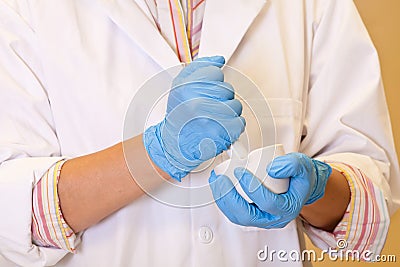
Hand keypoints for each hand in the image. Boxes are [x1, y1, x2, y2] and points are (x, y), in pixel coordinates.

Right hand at [144, 56, 245, 180]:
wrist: (174, 145)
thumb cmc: (178, 115)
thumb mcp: (180, 86)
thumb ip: (199, 68)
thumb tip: (220, 60)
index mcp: (186, 88)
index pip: (215, 73)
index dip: (212, 83)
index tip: (205, 92)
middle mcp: (197, 103)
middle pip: (227, 89)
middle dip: (221, 98)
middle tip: (208, 108)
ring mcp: (210, 120)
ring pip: (235, 105)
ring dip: (228, 112)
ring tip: (214, 118)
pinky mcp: (220, 135)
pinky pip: (239, 122)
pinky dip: (234, 126)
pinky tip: (221, 127)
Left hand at [209, 153, 331, 227]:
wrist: (300, 184)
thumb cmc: (300, 176)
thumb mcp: (302, 165)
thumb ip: (292, 164)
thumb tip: (271, 169)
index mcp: (288, 208)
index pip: (268, 202)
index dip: (252, 188)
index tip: (240, 171)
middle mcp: (274, 218)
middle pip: (248, 215)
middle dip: (230, 198)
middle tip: (221, 180)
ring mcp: (262, 219)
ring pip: (238, 217)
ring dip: (223, 200)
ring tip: (216, 182)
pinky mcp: (253, 215)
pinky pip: (235, 214)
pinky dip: (224, 201)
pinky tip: (218, 187)